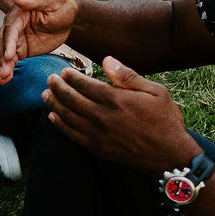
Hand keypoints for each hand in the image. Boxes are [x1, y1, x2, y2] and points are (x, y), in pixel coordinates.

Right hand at [0, 0, 76, 82]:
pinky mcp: (21, 50)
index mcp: (19, 13)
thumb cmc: (60, 5)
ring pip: (5, 53)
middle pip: (3, 42)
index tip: (9, 55)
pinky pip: (12, 61)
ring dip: (3, 66)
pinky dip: (8, 70)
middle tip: (4, 72)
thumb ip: (34, 0)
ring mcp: (17, 40)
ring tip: (4, 79)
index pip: (10, 28)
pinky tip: (6, 80)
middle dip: (2, 58)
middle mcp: (14, 27)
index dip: (8, 42)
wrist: (68, 18)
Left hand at [42, 57, 202, 172]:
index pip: (85, 85)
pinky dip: (61, 125)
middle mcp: (103, 117)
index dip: (72, 77)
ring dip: (55, 104)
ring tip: (45, 95)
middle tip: (49, 80)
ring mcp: (98, 134)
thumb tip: (107, 60)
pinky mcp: (97, 148)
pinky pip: (73, 135)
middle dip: (58, 88)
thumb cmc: (165, 120)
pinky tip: (53, 117)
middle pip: (72, 99)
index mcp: (116, 100)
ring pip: (68, 117)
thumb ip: (127, 76)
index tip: (64, 71)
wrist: (168, 155)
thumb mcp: (155, 91)